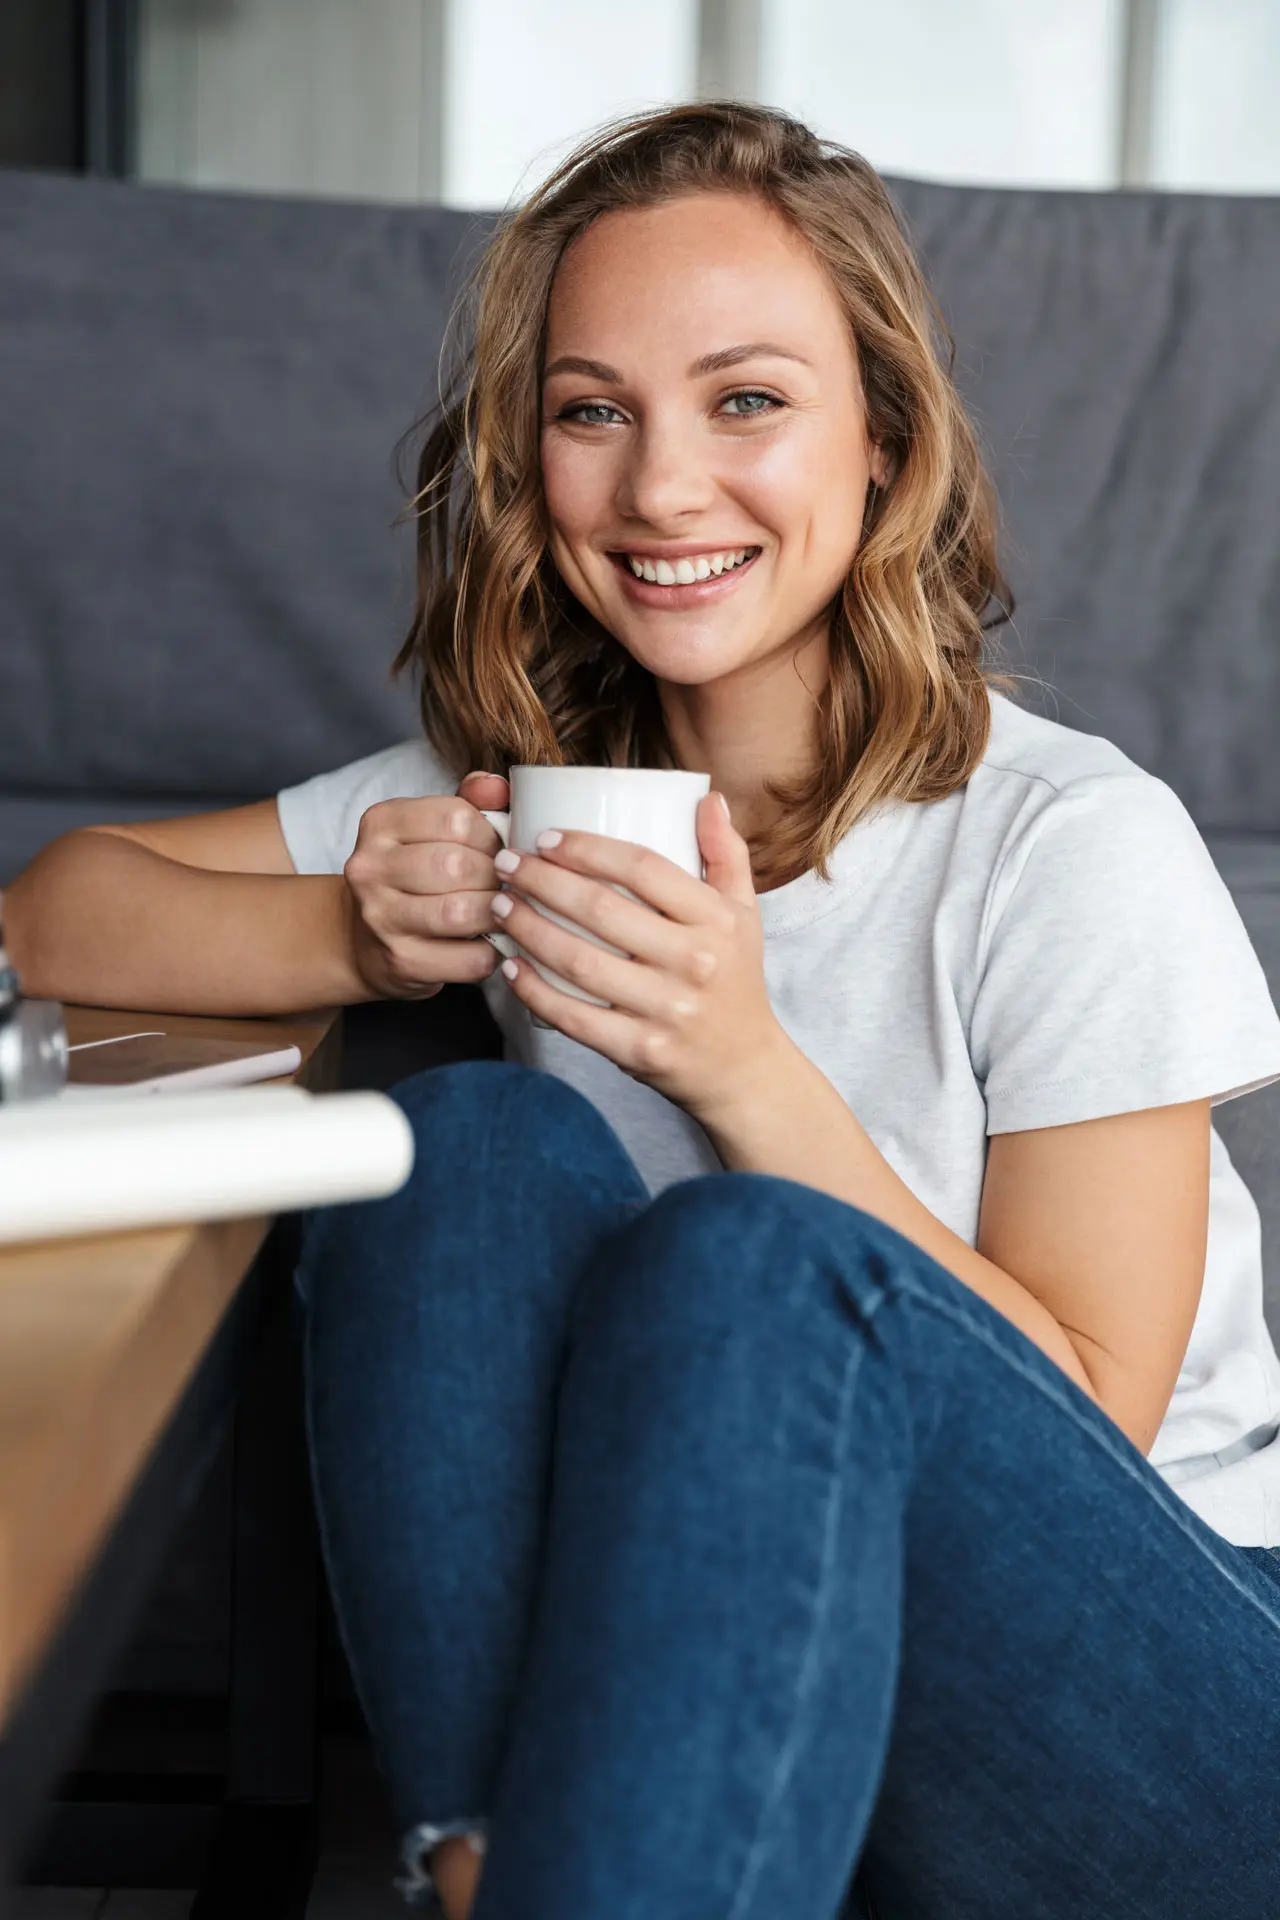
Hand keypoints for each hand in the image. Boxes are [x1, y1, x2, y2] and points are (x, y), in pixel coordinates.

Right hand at [344, 772, 506, 998]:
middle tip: (506, 885)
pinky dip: (492, 952)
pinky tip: (490, 943)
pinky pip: (468, 958)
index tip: (495, 850)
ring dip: (497, 914)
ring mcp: (381, 917)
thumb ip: (469, 802)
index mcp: (381, 823)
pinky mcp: (400, 961)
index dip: (491, 836)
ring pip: (462, 912)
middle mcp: (370, 868)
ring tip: (504, 911)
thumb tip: (499, 786)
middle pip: (458, 865)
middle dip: (495, 877)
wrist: (363, 938)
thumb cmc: (413, 876)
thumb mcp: (431, 828)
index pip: (456, 817)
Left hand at [490, 791, 790, 1124]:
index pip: (643, 868)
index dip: (588, 848)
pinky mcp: (638, 1050)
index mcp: (715, 921)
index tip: (547, 838)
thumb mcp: (743, 914)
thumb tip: (708, 797)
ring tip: (501, 906)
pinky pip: (574, 1017)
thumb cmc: (735, 981)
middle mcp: (693, 963)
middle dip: (542, 881)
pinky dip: (535, 991)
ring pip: (579, 961)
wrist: (744, 1069)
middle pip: (601, 910)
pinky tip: (510, 965)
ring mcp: (664, 1009)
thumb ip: (727, 854)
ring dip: (529, 929)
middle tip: (506, 865)